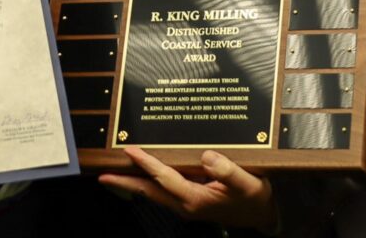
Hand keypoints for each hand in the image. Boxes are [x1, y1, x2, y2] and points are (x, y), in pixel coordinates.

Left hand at [99, 146, 277, 231]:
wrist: (263, 214)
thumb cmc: (255, 198)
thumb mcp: (248, 183)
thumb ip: (228, 171)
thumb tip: (206, 156)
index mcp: (196, 199)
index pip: (164, 178)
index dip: (146, 164)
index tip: (130, 150)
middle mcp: (186, 205)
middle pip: (148, 192)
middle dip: (124, 184)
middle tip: (102, 176)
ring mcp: (186, 206)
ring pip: (152, 194)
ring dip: (133, 185)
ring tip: (114, 175)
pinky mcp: (189, 202)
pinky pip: (161, 192)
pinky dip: (148, 184)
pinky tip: (142, 176)